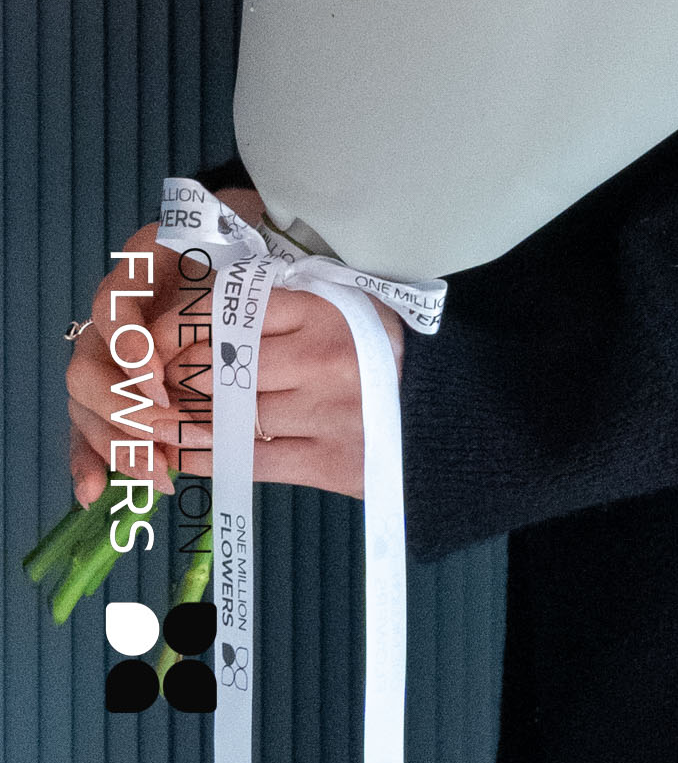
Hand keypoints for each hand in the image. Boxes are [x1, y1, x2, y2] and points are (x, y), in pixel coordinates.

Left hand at [66, 192, 403, 504]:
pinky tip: (184, 451)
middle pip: (217, 366)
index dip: (177, 326)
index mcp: (324, 307)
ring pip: (225, 416)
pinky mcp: (325, 462)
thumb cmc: (378, 347)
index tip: (152, 336)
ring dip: (182, 419)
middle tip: (151, 380)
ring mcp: (323, 413)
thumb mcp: (340, 300)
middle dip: (172, 376)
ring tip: (160, 415)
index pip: (227, 310)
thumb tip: (198, 301)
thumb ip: (280, 299)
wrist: (440, 409)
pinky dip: (204, 457)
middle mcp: (322, 358)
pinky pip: (244, 461)